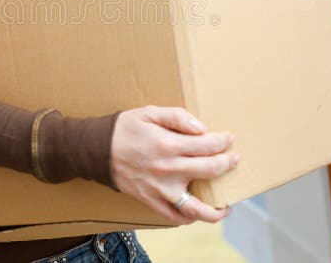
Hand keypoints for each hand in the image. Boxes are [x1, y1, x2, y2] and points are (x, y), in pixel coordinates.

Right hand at [110, 106, 237, 225]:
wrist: (97, 150)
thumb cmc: (125, 128)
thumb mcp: (149, 112)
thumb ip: (178, 117)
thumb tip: (202, 128)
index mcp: (168, 144)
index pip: (208, 145)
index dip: (223, 141)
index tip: (228, 138)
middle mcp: (168, 169)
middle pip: (210, 170)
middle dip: (227, 163)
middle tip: (233, 159)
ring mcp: (161, 190)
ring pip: (197, 207)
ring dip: (217, 208)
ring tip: (226, 205)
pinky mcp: (152, 201)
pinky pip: (176, 217)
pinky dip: (190, 218)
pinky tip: (199, 213)